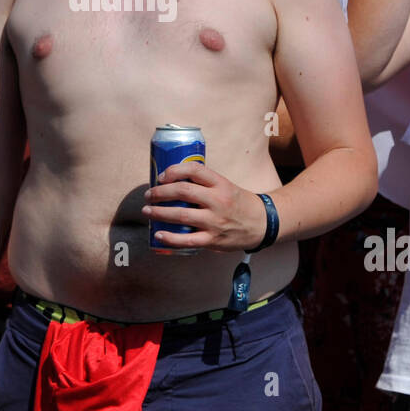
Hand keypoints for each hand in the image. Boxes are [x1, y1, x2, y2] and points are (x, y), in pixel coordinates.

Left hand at [142, 164, 268, 251]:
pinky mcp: (213, 239)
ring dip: (159, 212)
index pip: (195, 170)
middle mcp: (218, 200)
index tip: (161, 176)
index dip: (174, 170)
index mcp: (221, 184)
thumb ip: (204, 184)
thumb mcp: (226, 186)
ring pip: (181, 215)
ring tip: (147, 211)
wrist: (262, 224)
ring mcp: (215, 221)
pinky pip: (187, 240)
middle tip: (149, 194)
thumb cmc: (238, 203)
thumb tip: (172, 181)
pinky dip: (170, 238)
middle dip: (160, 192)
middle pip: (183, 191)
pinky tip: (158, 234)